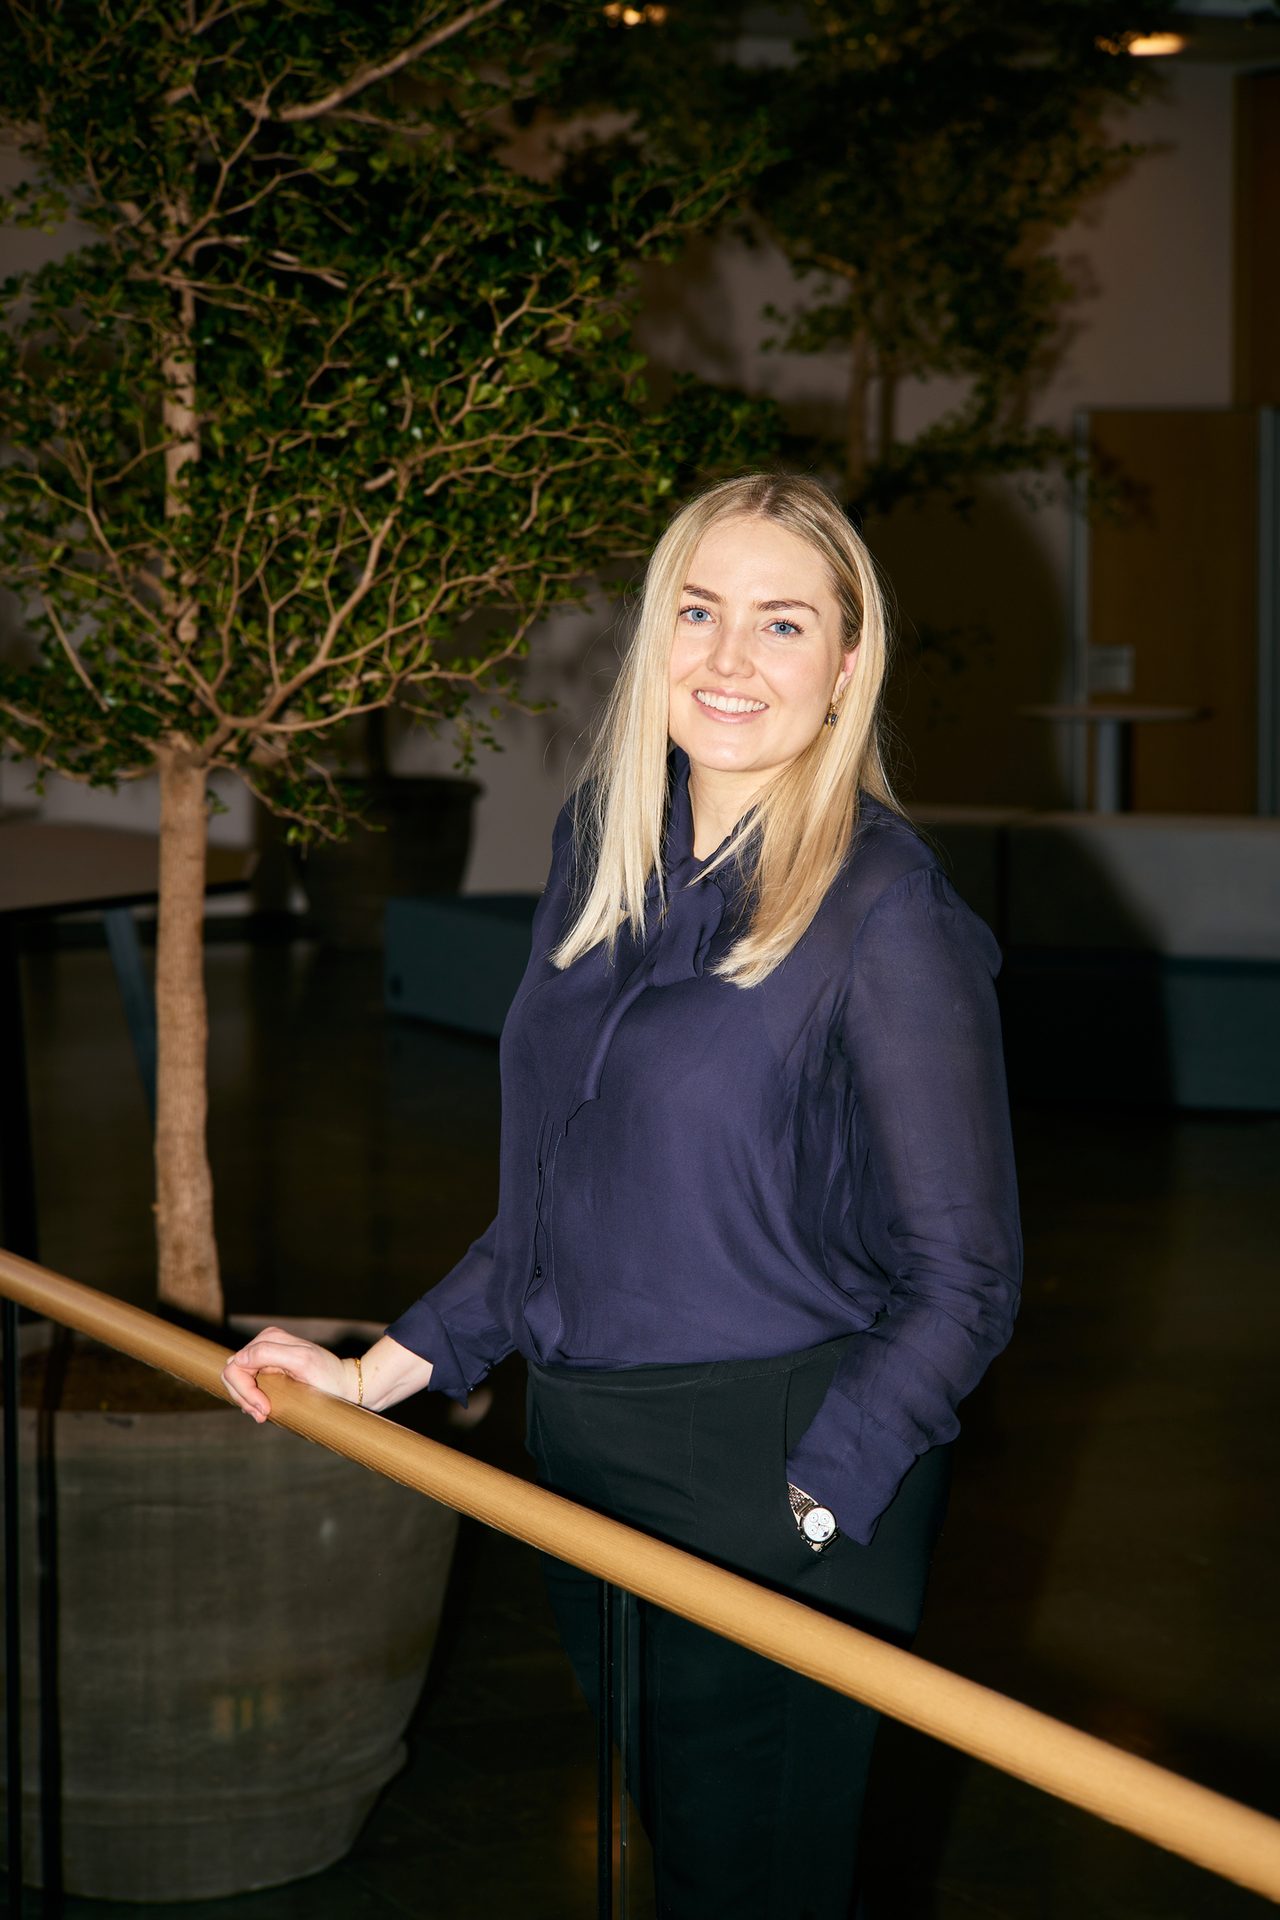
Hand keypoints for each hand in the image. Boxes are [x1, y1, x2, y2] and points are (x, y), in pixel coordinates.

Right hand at [221, 1326, 353, 1423]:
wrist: (345, 1384)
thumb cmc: (328, 1376)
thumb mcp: (302, 1362)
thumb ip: (270, 1354)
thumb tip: (239, 1359)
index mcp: (269, 1338)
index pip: (236, 1366)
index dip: (245, 1391)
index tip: (265, 1408)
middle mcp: (264, 1344)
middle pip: (232, 1374)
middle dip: (244, 1398)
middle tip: (263, 1414)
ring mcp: (264, 1357)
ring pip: (236, 1381)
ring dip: (246, 1401)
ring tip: (264, 1414)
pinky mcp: (266, 1370)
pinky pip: (245, 1384)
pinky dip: (250, 1400)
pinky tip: (264, 1409)